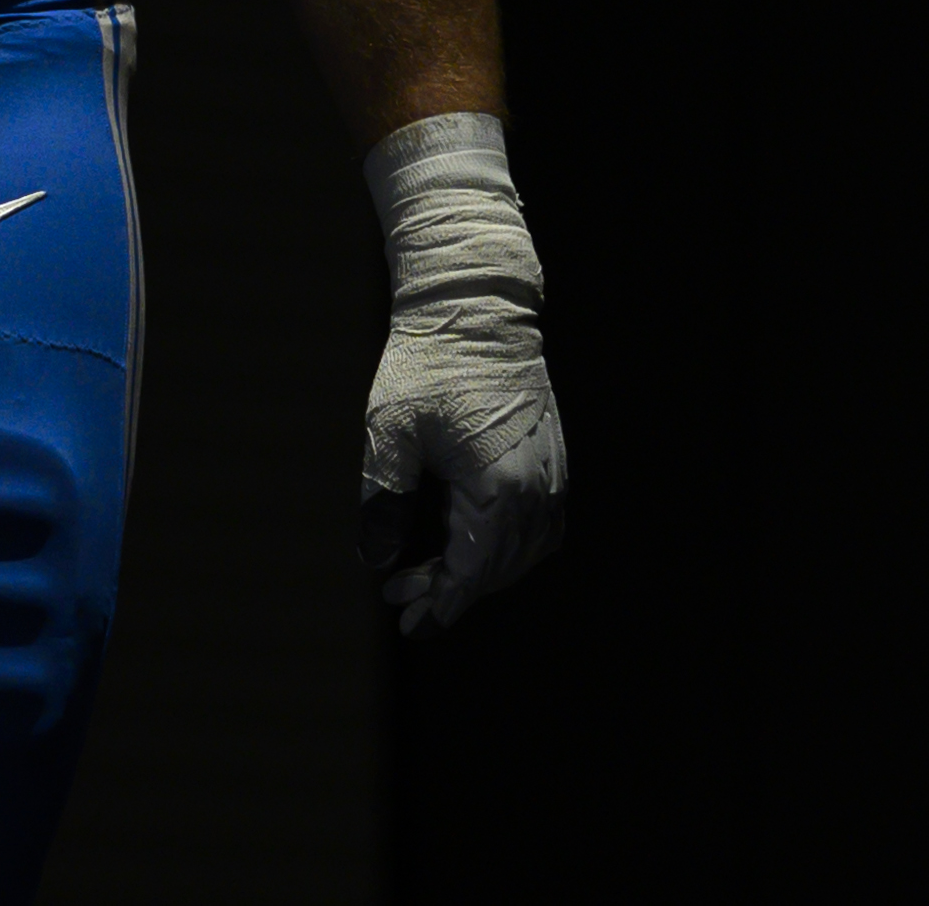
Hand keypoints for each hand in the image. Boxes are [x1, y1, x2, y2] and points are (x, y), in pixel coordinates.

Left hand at [357, 294, 562, 634]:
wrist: (475, 306)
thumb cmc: (430, 362)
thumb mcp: (390, 430)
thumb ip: (382, 499)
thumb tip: (376, 558)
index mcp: (499, 486)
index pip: (474, 570)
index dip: (441, 603)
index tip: (408, 622)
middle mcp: (536, 487)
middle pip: (498, 567)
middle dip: (451, 590)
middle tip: (403, 598)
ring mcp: (551, 473)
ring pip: (522, 550)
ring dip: (479, 570)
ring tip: (430, 574)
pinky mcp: (551, 459)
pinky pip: (537, 524)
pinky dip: (505, 546)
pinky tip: (470, 542)